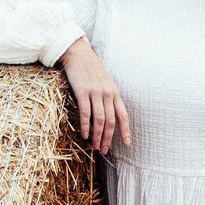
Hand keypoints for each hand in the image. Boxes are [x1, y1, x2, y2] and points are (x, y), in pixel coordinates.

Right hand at [57, 39, 129, 154]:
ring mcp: (96, 92)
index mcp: (114, 93)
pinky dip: (85, 126)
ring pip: (99, 120)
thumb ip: (107, 97)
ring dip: (97, 136)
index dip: (125, 131)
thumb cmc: (90, 69)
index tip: (126, 144)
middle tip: (104, 150)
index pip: (123, 115)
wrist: (78, 53)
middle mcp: (107, 93)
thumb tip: (106, 116)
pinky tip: (85, 135)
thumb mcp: (104, 83)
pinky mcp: (83, 91)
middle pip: (110, 121)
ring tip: (95, 146)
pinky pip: (86, 112)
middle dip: (108, 138)